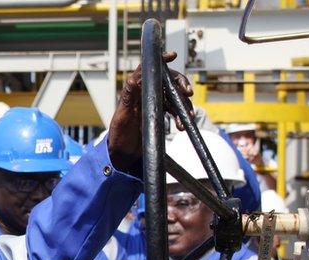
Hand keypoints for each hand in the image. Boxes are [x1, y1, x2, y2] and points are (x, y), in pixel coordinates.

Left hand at [108, 51, 193, 171]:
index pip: (147, 70)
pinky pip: (175, 109)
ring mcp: (154, 102)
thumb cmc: (119, 135)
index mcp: (134, 90)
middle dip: (180, 84)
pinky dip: (181, 115)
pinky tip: (183, 125)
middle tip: (188, 93)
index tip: (171, 56)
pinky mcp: (160, 113)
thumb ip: (128, 98)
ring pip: (174, 96)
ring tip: (186, 119)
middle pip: (167, 80)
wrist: (123, 154)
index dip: (160, 60)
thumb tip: (132, 79)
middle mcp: (145, 93)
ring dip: (183, 105)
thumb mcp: (122, 116)